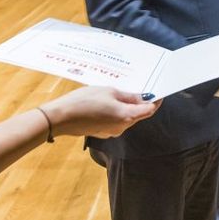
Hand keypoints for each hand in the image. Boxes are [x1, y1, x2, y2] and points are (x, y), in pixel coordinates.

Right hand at [40, 87, 160, 138]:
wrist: (60, 118)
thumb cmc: (84, 101)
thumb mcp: (109, 92)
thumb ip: (128, 96)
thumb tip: (142, 98)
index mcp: (127, 116)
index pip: (149, 110)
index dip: (155, 101)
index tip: (158, 92)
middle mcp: (122, 127)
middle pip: (139, 114)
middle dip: (141, 102)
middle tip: (140, 88)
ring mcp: (112, 131)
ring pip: (127, 117)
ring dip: (128, 106)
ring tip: (121, 92)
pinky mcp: (103, 131)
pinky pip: (115, 120)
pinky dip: (117, 111)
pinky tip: (109, 101)